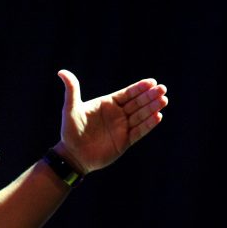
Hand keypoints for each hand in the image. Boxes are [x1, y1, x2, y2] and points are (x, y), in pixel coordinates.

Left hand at [54, 69, 168, 172]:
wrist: (73, 155)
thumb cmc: (70, 131)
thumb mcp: (70, 109)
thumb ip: (72, 90)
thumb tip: (62, 71)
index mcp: (108, 103)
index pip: (127, 93)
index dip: (140, 88)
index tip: (152, 82)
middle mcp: (118, 114)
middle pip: (137, 103)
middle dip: (150, 96)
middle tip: (163, 89)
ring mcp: (123, 127)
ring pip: (141, 116)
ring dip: (152, 108)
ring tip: (164, 101)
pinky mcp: (125, 141)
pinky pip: (139, 131)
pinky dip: (148, 125)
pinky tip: (158, 117)